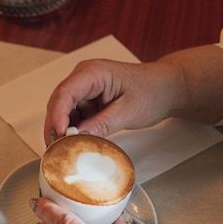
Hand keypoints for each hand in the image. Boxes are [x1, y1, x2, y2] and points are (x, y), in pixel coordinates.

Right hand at [43, 59, 184, 144]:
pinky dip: (73, 130)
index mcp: (92, 73)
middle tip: (55, 150)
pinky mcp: (88, 99)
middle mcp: (83, 78)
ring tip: (65, 150)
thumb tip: (76, 138)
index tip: (58, 138)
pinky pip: (74, 115)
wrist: (167, 88)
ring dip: (63, 130)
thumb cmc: (152, 91)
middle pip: (58, 103)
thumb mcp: (128, 112)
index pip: (65, 94)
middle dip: (55, 127)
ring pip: (63, 111)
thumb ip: (100, 125)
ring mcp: (84, 89)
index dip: (57, 117)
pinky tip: (76, 143)